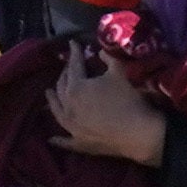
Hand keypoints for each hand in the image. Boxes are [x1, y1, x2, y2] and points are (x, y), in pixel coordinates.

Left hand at [51, 53, 170, 163]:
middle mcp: (67, 106)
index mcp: (75, 87)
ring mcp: (71, 127)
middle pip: (62, 87)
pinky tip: (51, 139)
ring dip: (52, 101)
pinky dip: (57, 140)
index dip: (75, 53)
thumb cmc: (127, 100)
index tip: (73, 43)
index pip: (74, 66)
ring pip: (57, 111)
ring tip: (48, 93)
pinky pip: (64, 141)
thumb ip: (108, 58)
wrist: (138, 133)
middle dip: (64, 74)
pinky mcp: (79, 143)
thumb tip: (101, 51)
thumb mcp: (119, 72)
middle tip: (68, 67)